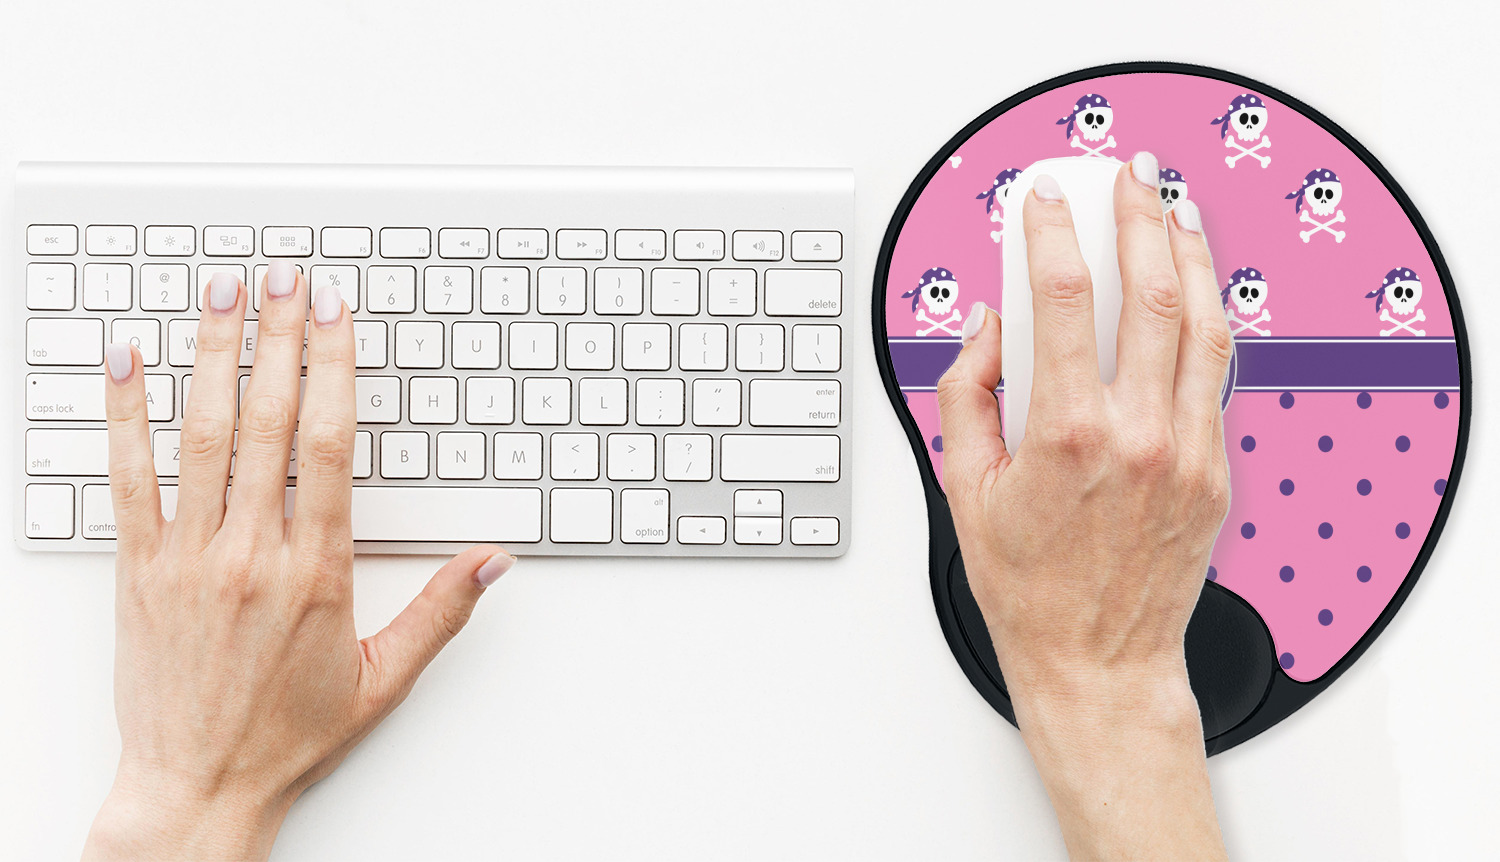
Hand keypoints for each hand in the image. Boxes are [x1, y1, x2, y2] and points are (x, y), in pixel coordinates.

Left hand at [83, 263, 513, 860]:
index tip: (333, 314)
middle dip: (276, 338)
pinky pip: (127, 480)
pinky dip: (123, 416)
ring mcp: (187, 557)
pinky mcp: (138, 570)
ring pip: (200, 435)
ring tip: (219, 293)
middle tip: (281, 277)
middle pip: (267, 421)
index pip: (327, 446)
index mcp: (315, 572)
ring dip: (210, 355)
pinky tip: (125, 362)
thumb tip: (493, 561)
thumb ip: (441, 611)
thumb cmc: (289, 735)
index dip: (332, 368)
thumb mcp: (384, 678)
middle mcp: (249, 553)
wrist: (197, 788)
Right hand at [936, 155, 1231, 858]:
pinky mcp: (1216, 472)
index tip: (1044, 202)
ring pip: (1204, 326)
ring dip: (1192, 257)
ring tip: (1178, 213)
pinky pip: (1216, 376)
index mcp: (1069, 435)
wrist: (1098, 662)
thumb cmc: (1029, 589)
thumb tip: (986, 329)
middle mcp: (1139, 435)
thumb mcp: (964, 490)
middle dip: (1141, 219)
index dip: (1053, 235)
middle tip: (1130, 178)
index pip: (1066, 301)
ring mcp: (1188, 452)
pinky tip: (1196, 292)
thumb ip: (967, 395)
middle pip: (1153, 293)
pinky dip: (1208, 320)